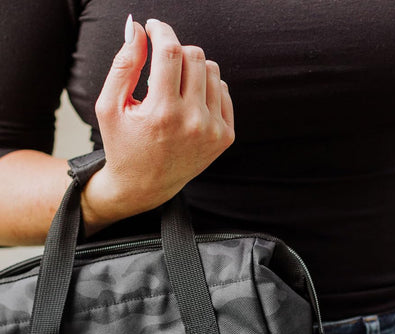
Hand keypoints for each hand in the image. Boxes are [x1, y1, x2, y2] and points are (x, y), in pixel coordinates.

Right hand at [82, 18, 234, 229]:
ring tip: (174, 84)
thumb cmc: (123, 144)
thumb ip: (123, 63)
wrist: (145, 186)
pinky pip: (223, 91)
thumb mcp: (110, 105)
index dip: (161, 30)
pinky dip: (206, 87)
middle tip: (160, 60)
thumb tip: (137, 27)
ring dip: (192, 67)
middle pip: (195, 56)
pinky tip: (189, 100)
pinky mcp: (225, 137)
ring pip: (212, 70)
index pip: (171, 52)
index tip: (153, 27)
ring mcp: (213, 131)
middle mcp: (193, 122)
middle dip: (175, 49)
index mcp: (163, 113)